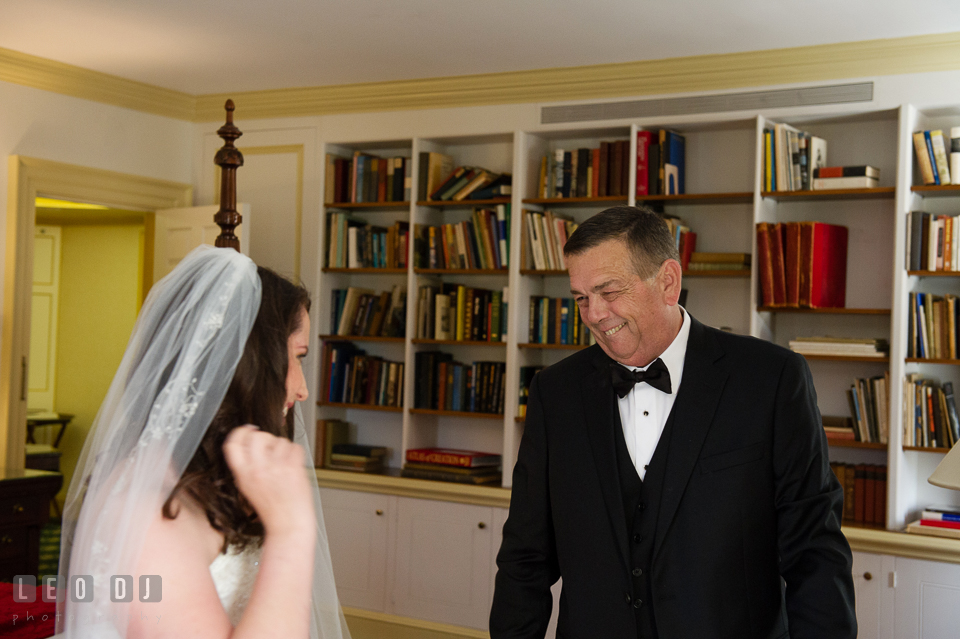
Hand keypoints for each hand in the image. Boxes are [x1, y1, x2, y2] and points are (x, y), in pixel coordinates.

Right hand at [223, 425, 315, 540]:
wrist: (288, 523)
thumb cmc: (270, 508)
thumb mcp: (247, 487)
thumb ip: (246, 466)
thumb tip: (249, 441)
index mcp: (243, 474)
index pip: (232, 443)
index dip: (240, 432)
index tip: (247, 430)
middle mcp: (258, 469)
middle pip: (257, 435)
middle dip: (264, 437)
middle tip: (269, 448)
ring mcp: (276, 467)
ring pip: (279, 440)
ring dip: (283, 448)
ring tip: (283, 464)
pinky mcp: (293, 467)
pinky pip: (295, 447)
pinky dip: (296, 453)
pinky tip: (293, 465)